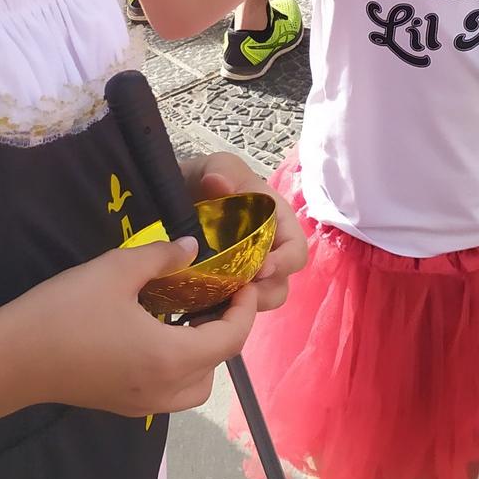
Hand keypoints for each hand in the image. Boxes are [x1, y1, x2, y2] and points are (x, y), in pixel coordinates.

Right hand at [5, 238, 254, 416]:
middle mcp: (166, 388)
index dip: (244, 309)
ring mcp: (144, 403)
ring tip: (187, 315)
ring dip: (203, 353)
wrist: (11, 360)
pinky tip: (156, 332)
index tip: (241, 281)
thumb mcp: (115, 270)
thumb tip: (192, 247)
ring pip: (196, 385)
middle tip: (215, 293)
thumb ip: (161, 257)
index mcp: (171, 357)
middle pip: (218, 365)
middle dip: (226, 330)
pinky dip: (178, 365)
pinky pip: (171, 390)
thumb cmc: (65, 311)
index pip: (231, 339)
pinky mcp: (124, 405)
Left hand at [184, 152, 307, 312]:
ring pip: (259, 301)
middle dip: (263, 294)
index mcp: (278, 224)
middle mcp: (270, 252)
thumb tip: (219, 183)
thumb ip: (221, 170)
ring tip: (216, 303)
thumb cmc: (211, 177)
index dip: (284, 263)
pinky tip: (200, 311)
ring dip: (243, 307)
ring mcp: (248, 272)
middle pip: (281, 284)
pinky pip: (232, 307)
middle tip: (236, 294)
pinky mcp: (227, 287)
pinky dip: (220, 312)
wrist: (182, 193)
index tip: (259, 269)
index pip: (297, 251)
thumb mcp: (218, 166)